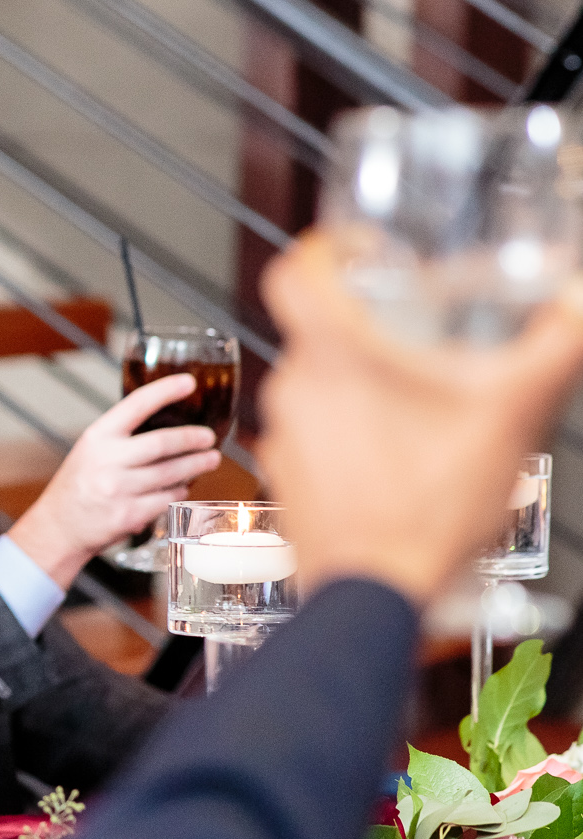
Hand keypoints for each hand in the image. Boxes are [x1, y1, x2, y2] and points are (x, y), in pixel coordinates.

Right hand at [4, 377, 222, 588]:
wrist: (59, 527)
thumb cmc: (78, 485)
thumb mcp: (91, 450)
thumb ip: (122, 437)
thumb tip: (168, 422)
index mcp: (97, 438)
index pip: (135, 406)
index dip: (165, 391)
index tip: (188, 382)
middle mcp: (107, 462)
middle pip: (162, 443)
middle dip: (192, 439)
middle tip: (208, 437)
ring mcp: (118, 490)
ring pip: (171, 474)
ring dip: (196, 466)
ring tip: (210, 460)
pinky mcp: (129, 516)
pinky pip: (167, 499)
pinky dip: (181, 491)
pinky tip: (184, 486)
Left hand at [260, 233, 582, 604]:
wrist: (376, 591)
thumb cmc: (427, 508)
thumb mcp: (510, 415)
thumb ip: (552, 348)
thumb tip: (577, 302)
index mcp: (331, 355)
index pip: (294, 273)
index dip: (320, 249)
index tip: (349, 246)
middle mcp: (293, 388)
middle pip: (319, 331)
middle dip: (368, 328)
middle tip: (416, 335)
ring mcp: (284, 435)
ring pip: (319, 384)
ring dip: (362, 384)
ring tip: (418, 402)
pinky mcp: (287, 476)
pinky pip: (315, 433)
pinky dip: (350, 430)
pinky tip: (396, 450)